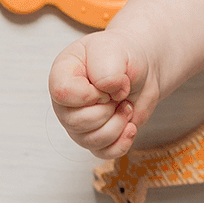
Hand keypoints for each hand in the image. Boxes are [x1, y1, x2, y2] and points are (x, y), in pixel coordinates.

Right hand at [49, 31, 156, 158]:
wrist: (141, 68)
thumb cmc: (122, 55)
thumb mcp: (115, 50)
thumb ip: (107, 69)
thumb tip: (109, 91)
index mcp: (62, 74)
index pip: (63, 93)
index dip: (90, 93)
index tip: (107, 84)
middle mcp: (66, 103)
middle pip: (76, 122)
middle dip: (107, 110)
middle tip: (120, 93)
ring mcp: (78, 123)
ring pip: (91, 141)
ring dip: (117, 124)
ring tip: (125, 105)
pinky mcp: (96, 138)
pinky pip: (105, 153)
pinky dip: (122, 142)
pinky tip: (130, 125)